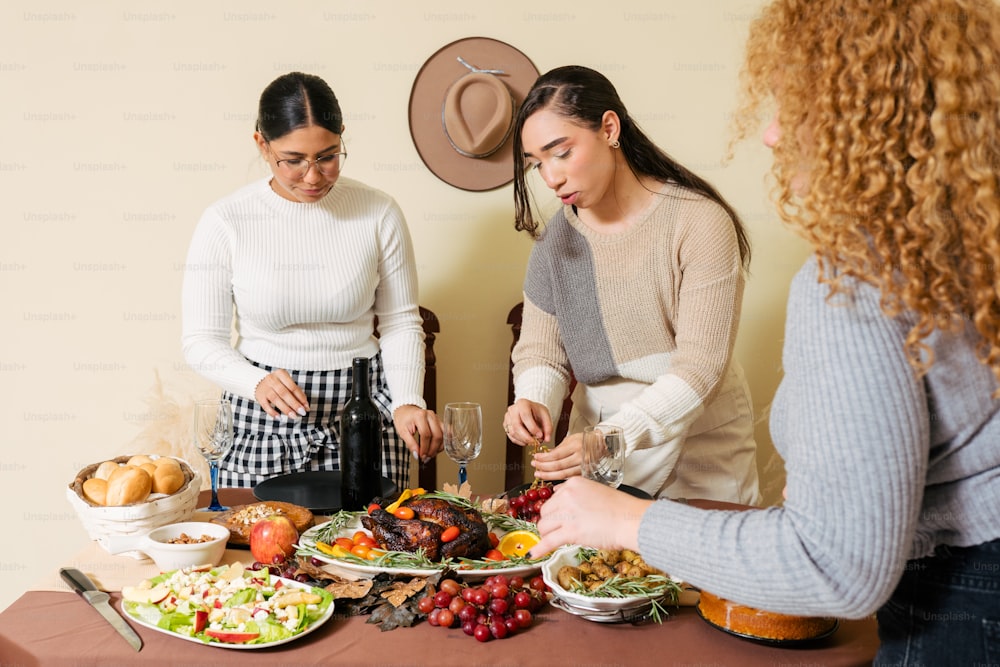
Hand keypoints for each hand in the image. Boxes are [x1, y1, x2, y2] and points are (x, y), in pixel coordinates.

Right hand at [254, 369, 308, 419]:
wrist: (258, 381)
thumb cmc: (278, 383)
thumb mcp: (287, 383)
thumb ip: (296, 393)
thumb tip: (305, 406)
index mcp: (281, 374)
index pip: (293, 387)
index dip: (301, 397)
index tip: (306, 407)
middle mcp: (272, 380)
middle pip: (284, 393)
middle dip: (294, 404)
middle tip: (302, 412)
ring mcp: (265, 388)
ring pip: (276, 399)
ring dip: (286, 409)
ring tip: (294, 416)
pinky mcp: (259, 396)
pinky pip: (266, 406)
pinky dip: (272, 412)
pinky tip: (279, 418)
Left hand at [393, 405, 443, 462]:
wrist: (405, 410)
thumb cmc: (403, 419)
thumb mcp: (402, 431)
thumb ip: (410, 444)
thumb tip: (417, 455)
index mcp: (420, 416)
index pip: (426, 434)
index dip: (425, 447)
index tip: (421, 456)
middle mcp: (430, 415)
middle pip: (437, 435)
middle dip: (432, 449)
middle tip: (426, 457)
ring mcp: (437, 417)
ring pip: (444, 435)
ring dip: (439, 447)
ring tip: (431, 454)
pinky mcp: (440, 421)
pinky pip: (445, 433)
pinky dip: (443, 442)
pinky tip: (437, 448)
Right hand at [503, 399, 552, 445]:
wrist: (531, 410)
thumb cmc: (537, 412)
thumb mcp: (546, 416)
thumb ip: (548, 427)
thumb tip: (547, 439)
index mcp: (522, 403)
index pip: (525, 416)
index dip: (532, 427)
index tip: (540, 435)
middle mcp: (513, 409)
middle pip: (516, 425)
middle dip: (527, 437)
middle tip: (535, 442)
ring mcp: (507, 417)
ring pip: (513, 432)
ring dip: (523, 440)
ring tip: (533, 441)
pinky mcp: (505, 425)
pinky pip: (511, 436)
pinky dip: (519, 441)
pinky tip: (526, 441)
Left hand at [529, 476, 651, 557]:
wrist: (631, 520)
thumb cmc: (620, 509)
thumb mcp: (595, 491)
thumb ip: (577, 494)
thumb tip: (559, 497)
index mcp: (573, 483)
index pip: (554, 497)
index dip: (557, 511)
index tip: (562, 518)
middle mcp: (567, 495)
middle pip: (545, 512)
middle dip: (551, 523)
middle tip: (561, 530)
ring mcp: (567, 513)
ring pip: (544, 526)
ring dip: (549, 535)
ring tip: (558, 540)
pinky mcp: (570, 531)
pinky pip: (548, 541)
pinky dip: (539, 549)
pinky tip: (532, 554)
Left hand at [530, 432, 582, 480]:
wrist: (602, 444)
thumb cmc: (586, 440)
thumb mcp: (571, 439)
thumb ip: (558, 449)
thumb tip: (545, 456)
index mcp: (576, 446)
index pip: (556, 454)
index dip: (544, 458)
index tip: (536, 458)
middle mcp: (581, 457)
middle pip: (558, 465)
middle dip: (544, 467)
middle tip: (535, 466)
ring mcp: (584, 466)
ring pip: (564, 474)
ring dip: (549, 475)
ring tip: (539, 474)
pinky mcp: (586, 473)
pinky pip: (571, 479)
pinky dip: (561, 483)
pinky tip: (552, 485)